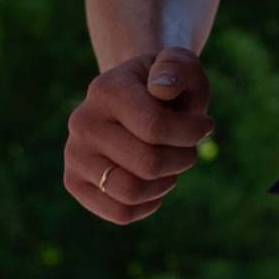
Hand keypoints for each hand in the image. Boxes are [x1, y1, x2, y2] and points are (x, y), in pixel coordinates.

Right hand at [65, 47, 210, 223]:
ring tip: (169, 164)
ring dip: (165, 183)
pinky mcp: (74, 183)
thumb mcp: (181, 66)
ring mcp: (74, 154)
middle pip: (149, 164)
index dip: (192, 132)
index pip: (155, 128)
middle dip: (182, 158)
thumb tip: (161, 89)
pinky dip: (148, 203)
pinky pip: (121, 213)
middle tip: (187, 147)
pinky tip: (153, 183)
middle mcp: (82, 123)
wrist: (137, 101)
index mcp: (106, 89)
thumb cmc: (167, 87)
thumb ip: (179, 65)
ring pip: (132, 192)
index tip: (204, 124)